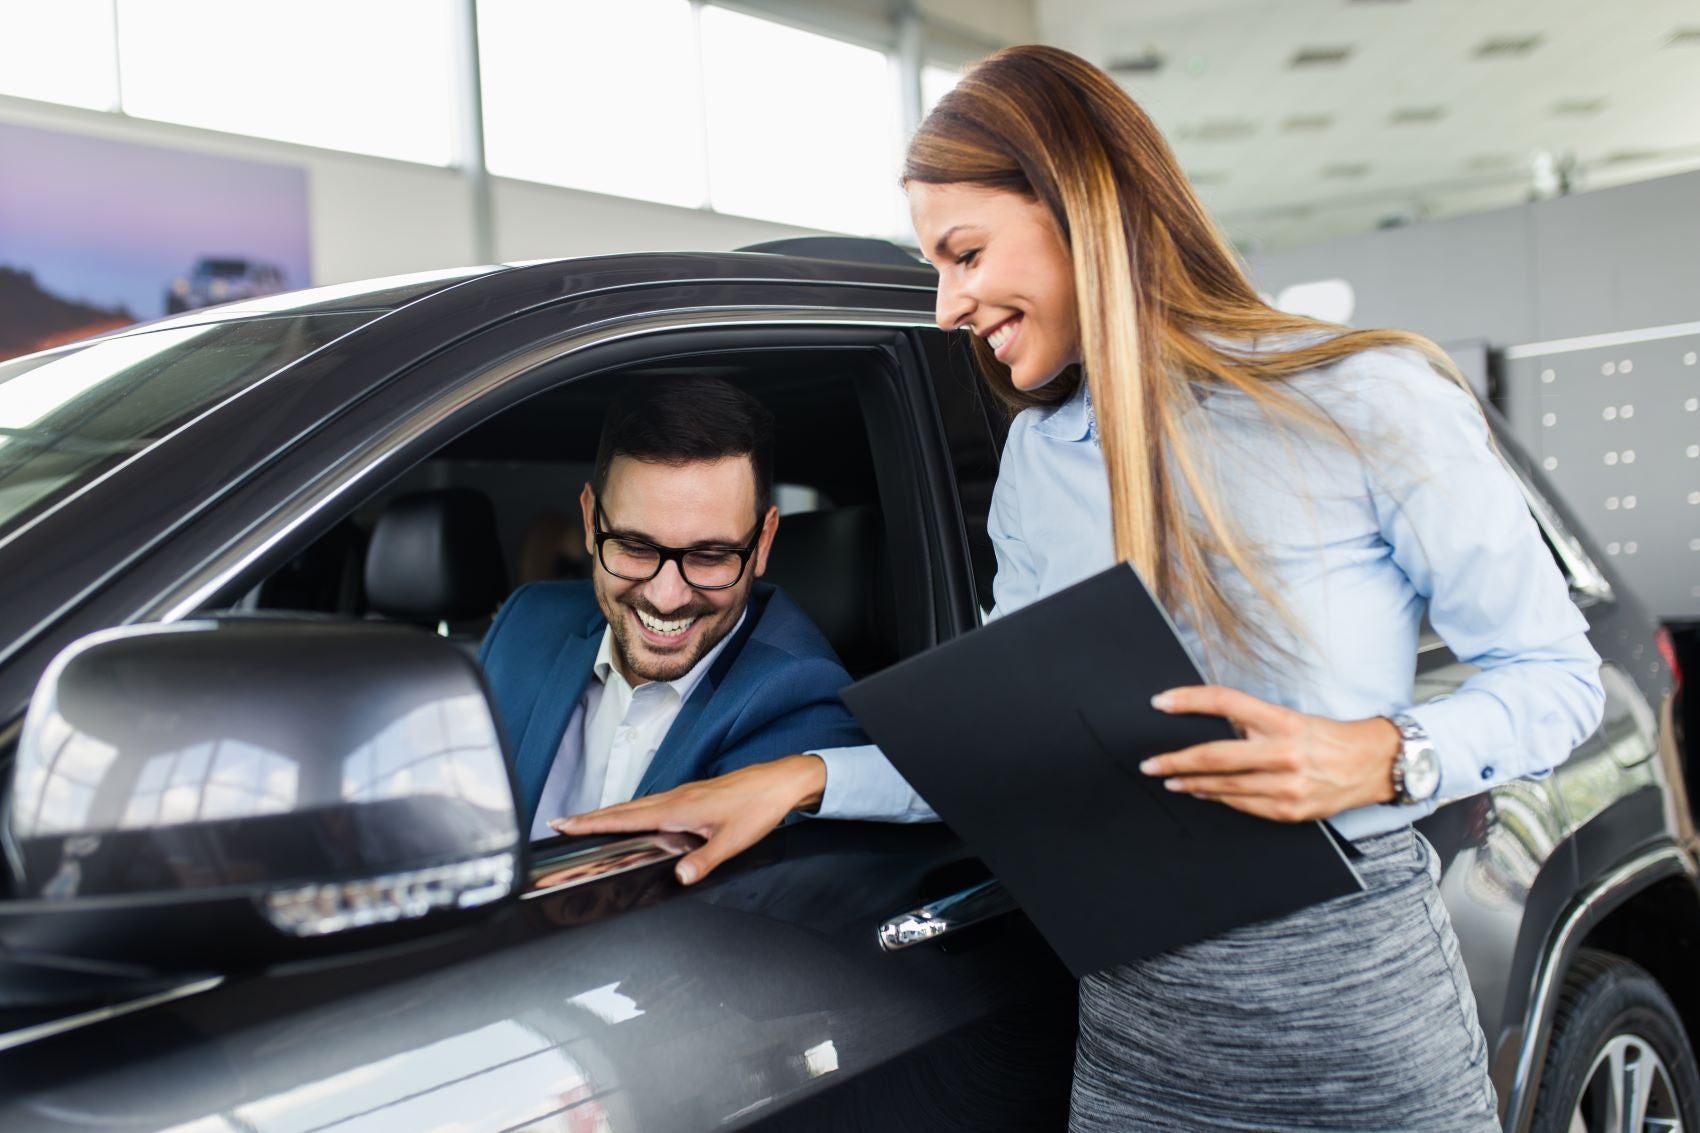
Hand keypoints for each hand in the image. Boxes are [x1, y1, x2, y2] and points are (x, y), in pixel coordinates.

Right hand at [549, 754, 827, 884]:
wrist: (780, 782)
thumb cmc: (758, 807)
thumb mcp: (733, 841)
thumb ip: (704, 860)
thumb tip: (680, 877)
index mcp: (678, 808)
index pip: (625, 817)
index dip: (593, 823)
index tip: (565, 825)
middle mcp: (675, 797)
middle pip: (622, 809)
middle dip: (589, 818)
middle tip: (560, 824)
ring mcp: (682, 794)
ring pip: (636, 805)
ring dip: (608, 814)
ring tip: (585, 823)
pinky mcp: (692, 795)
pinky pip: (651, 804)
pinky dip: (631, 811)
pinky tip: (632, 819)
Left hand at [1139, 685, 1399, 821]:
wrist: (1372, 765)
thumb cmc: (1326, 737)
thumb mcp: (1290, 717)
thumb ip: (1252, 721)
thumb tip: (1208, 723)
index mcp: (1282, 721)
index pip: (1224, 703)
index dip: (1188, 701)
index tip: (1160, 703)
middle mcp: (1282, 752)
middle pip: (1213, 756)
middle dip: (1174, 761)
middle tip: (1149, 764)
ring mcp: (1286, 786)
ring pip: (1223, 786)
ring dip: (1191, 784)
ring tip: (1169, 779)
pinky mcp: (1289, 810)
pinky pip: (1243, 805)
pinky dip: (1219, 799)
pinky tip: (1203, 794)